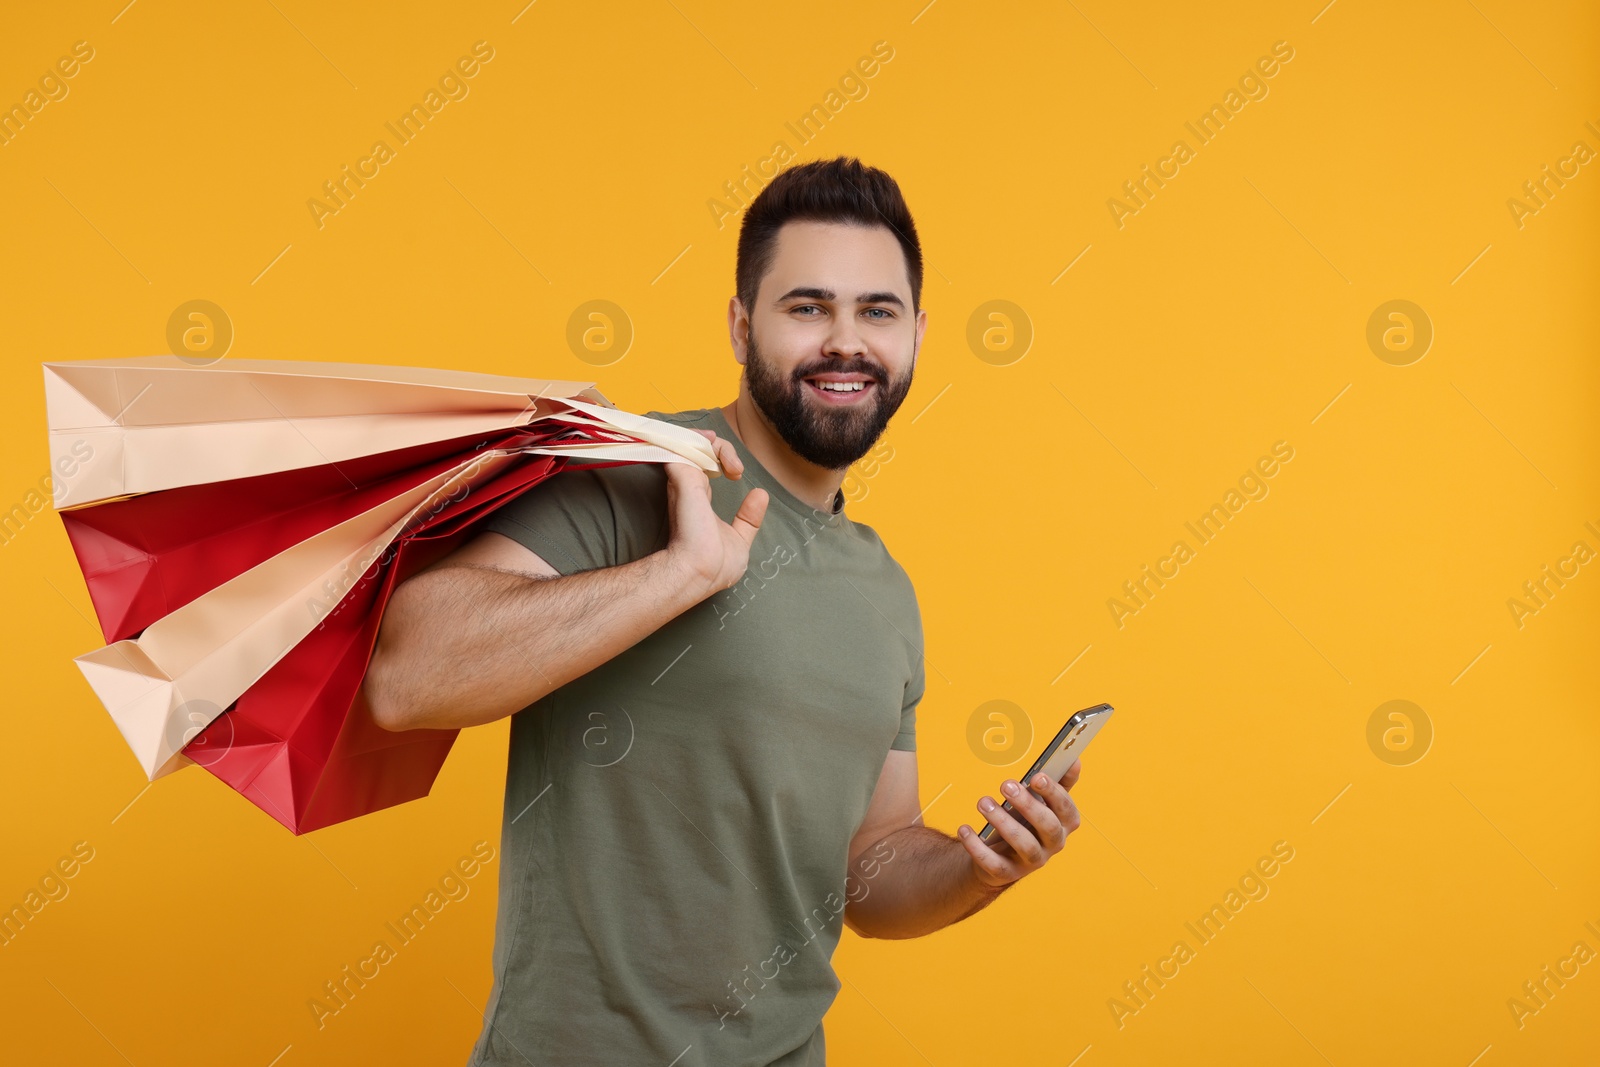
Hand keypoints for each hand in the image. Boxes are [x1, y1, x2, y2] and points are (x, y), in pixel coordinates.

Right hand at [663, 429, 768, 597]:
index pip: (703, 468)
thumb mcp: (740, 540)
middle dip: (719, 447)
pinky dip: (700, 438)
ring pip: (694, 441)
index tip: (737, 474)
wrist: (701, 569)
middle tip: (735, 467)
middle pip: (699, 450)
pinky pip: (683, 441)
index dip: (720, 459)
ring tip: (731, 462)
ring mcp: (684, 479)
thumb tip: (760, 494)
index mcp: (697, 499)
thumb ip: (748, 518)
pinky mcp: (682, 474)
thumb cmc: (715, 563)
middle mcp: (687, 486)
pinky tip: (717, 449)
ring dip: (716, 443)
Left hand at [956, 758, 1081, 888]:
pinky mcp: (1008, 873)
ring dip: (1003, 822)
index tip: (1036, 776)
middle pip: (1048, 827)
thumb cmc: (1027, 819)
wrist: (1003, 853)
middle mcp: (1053, 844)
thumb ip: (1059, 781)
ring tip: (983, 802)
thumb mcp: (1042, 800)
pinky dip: (977, 848)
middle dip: (1028, 805)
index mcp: (1065, 823)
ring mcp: (1031, 861)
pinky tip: (964, 829)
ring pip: (1024, 845)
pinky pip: (994, 864)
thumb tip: (1074, 760)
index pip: (1067, 809)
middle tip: (1006, 784)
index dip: (1054, 793)